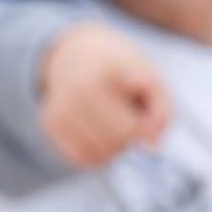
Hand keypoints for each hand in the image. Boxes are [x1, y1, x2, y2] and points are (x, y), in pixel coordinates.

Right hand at [39, 23, 170, 167]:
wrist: (79, 52)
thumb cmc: (122, 70)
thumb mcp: (152, 77)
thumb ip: (162, 110)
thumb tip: (152, 146)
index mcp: (103, 74)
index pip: (131, 127)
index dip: (146, 124)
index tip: (145, 107)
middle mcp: (75, 92)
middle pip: (116, 141)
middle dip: (131, 135)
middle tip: (130, 114)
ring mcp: (58, 109)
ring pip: (99, 155)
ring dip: (115, 147)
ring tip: (114, 121)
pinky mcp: (49, 125)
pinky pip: (82, 159)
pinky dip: (97, 153)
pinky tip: (99, 131)